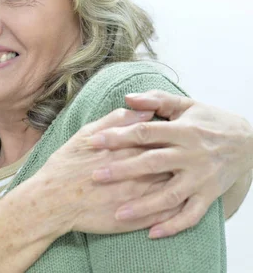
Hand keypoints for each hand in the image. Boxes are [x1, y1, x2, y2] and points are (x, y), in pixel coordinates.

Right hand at [28, 108, 181, 240]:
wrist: (53, 201)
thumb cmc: (66, 165)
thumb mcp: (86, 135)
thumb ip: (116, 121)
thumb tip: (143, 111)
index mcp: (127, 151)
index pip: (160, 139)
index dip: (171, 135)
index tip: (176, 131)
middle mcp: (138, 174)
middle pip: (171, 163)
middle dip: (181, 157)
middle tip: (186, 151)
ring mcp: (140, 198)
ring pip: (174, 188)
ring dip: (183, 181)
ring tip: (186, 174)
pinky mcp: (137, 218)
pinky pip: (167, 214)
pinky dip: (177, 207)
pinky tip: (181, 200)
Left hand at [88, 90, 252, 237]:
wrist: (249, 143)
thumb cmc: (209, 121)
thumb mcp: (185, 105)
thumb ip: (155, 100)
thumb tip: (127, 98)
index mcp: (183, 131)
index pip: (145, 132)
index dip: (118, 136)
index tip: (94, 141)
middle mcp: (192, 155)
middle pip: (153, 163)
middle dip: (123, 170)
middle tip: (95, 176)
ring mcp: (201, 178)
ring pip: (170, 195)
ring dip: (144, 206)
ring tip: (118, 213)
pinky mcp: (209, 195)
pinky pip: (191, 215)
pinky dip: (173, 226)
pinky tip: (151, 232)